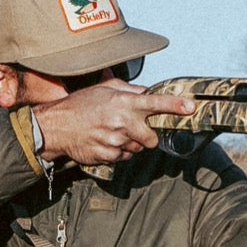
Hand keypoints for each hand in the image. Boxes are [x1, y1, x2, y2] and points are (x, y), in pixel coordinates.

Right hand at [34, 80, 195, 165]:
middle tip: (132, 129)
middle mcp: (123, 122)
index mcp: (124, 102)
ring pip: (138, 148)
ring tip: (111, 133)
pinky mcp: (108, 156)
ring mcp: (116, 141)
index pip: (156, 103)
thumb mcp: (104, 89)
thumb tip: (147, 92)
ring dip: (131, 143)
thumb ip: (129, 90)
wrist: (55, 126)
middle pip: (152, 138)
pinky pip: (124, 157)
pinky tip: (104, 142)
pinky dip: (118, 152)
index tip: (192, 107)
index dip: (175, 106)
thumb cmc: (79, 105)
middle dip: (147, 136)